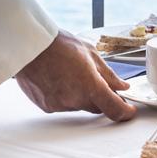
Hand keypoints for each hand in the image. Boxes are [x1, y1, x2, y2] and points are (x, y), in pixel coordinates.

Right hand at [15, 29, 136, 121]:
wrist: (27, 46)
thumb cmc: (57, 45)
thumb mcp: (90, 53)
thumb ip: (109, 74)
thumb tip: (122, 86)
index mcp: (90, 85)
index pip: (114, 109)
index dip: (125, 112)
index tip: (129, 110)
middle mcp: (75, 99)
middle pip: (97, 107)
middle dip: (101, 98)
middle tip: (97, 82)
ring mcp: (59, 105)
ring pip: (80, 106)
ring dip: (82, 96)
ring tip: (71, 74)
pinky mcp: (47, 107)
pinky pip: (64, 106)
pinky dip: (66, 96)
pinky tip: (59, 80)